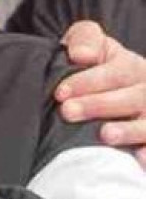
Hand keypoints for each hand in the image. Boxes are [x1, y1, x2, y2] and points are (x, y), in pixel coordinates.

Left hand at [56, 21, 145, 165]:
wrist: (102, 92)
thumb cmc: (89, 69)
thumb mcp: (89, 45)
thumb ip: (84, 40)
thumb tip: (81, 54)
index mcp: (130, 66)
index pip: (114, 72)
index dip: (87, 81)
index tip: (60, 93)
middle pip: (131, 98)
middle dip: (98, 105)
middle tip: (68, 112)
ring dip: (129, 130)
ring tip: (106, 135)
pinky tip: (140, 158)